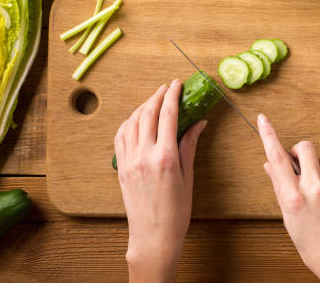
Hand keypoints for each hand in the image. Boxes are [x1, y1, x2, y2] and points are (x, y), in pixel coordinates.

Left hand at [114, 80, 206, 282]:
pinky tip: (136, 119)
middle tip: (167, 87)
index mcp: (165, 157)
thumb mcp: (188, 176)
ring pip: (132, 122)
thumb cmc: (176, 211)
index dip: (173, 95)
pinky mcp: (121, 167)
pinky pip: (121, 136)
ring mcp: (129, 161)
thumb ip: (190, 145)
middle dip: (158, 95)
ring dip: (143, 106)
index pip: (168, 115)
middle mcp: (144, 155)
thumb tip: (199, 122)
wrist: (153, 236)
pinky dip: (129, 122)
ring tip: (153, 99)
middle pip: (148, 114)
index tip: (178, 84)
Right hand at [257, 114, 319, 282]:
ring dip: (317, 168)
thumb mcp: (289, 219)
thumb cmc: (313, 246)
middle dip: (299, 151)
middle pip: (306, 147)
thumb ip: (280, 188)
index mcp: (294, 198)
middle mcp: (315, 189)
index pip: (277, 158)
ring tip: (316, 191)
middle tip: (298, 163)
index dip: (268, 135)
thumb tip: (271, 166)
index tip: (263, 120)